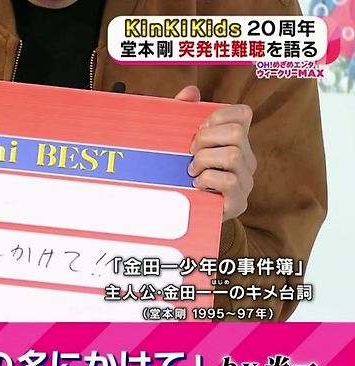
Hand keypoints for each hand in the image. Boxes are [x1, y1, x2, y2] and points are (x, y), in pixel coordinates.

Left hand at [175, 86, 256, 221]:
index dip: (219, 115)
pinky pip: (228, 181)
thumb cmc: (180, 173)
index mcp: (235, 141)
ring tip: (192, 171)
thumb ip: (183, 115)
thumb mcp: (179, 143)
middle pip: (236, 133)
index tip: (199, 128)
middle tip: (190, 153)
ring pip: (233, 156)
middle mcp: (246, 159)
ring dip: (204, 161)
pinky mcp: (238, 202)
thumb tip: (190, 91)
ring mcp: (245, 181)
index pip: (243, 113)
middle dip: (206, 139)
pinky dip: (207, 180)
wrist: (182, 214)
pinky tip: (197, 185)